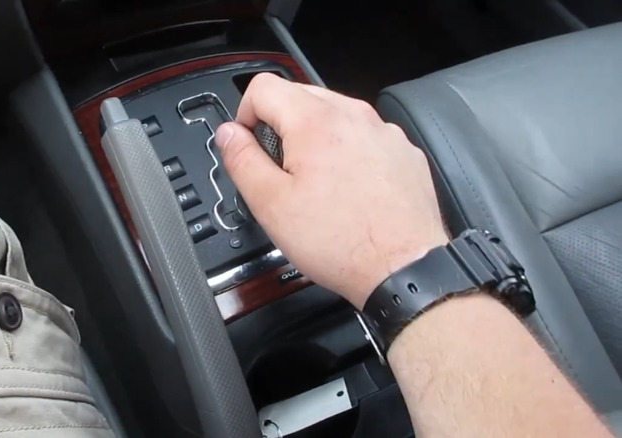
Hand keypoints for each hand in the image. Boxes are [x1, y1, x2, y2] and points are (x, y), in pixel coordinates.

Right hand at [214, 74, 447, 308]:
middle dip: (280, 125)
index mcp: (316, 122)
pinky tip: (347, 190)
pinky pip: (364, 137)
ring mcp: (383, 132)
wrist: (403, 269)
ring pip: (334, 115)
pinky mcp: (402, 152)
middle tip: (279, 171)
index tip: (249, 143)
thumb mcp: (271, 205)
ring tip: (315, 185)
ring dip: (315, 138)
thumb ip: (242, 160)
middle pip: (300, 95)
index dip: (245, 114)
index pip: (264, 87)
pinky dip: (348, 153)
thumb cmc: (343, 242)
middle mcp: (354, 116)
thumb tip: (229, 134)